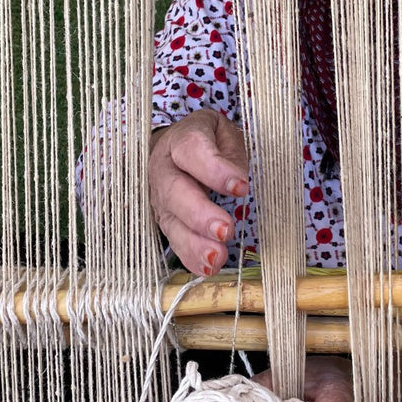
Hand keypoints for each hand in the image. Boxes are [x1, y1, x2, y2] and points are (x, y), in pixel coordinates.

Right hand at [149, 109, 248, 274]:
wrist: (174, 148)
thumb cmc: (208, 141)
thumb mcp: (224, 133)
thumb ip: (232, 152)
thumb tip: (237, 182)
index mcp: (181, 140)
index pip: (192, 149)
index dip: (215, 169)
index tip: (241, 187)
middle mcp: (163, 169)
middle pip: (175, 191)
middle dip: (199, 214)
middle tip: (225, 230)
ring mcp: (160, 198)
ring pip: (171, 222)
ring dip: (193, 243)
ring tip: (216, 258)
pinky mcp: (165, 220)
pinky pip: (174, 240)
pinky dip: (190, 257)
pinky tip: (207, 268)